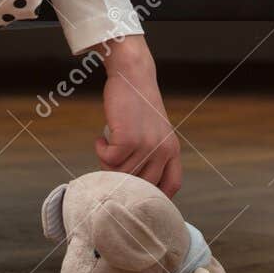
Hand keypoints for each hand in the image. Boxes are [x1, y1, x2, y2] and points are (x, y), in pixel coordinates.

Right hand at [88, 35, 181, 196]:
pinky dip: (100, 151)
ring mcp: (147, 145)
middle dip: (122, 180)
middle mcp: (164, 150)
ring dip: (107, 163)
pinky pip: (109, 159)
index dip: (155, 196)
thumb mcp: (155, 131)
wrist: (133, 76)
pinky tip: (101, 138)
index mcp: (173, 150)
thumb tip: (132, 183)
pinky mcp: (129, 138)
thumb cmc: (139, 104)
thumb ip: (152, 155)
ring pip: (122, 173)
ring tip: (106, 146)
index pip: (171, 185)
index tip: (138, 196)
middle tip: (109, 166)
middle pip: (142, 184)